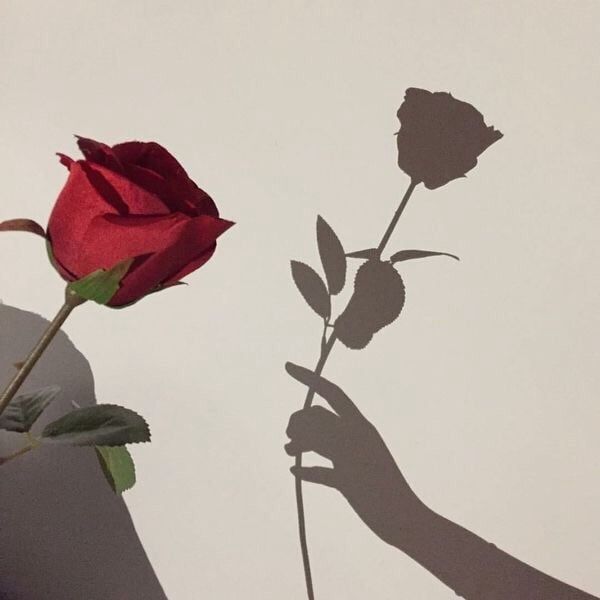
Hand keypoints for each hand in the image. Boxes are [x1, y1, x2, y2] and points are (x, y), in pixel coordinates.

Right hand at [285, 362, 425, 546]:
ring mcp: (350, 458)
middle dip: (299, 421)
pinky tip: (295, 472)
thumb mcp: (350, 456)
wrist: (402, 521)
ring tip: (287, 452)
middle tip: (288, 436)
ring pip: (319, 441)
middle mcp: (353, 436)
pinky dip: (308, 468)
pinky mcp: (348, 479)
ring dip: (301, 443)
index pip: (330, 393)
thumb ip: (325, 437)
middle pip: (319, 418)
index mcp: (358, 425)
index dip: (309, 378)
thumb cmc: (379, 488)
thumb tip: (300, 425)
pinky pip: (323, 468)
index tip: (286, 367)